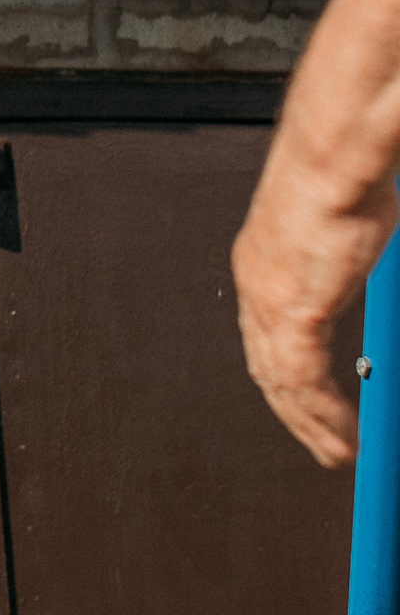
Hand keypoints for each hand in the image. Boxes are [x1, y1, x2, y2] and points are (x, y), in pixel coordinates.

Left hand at [233, 187, 384, 466]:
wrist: (333, 161)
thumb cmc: (343, 181)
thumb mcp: (341, 230)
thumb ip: (343, 263)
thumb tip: (358, 265)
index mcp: (262, 266)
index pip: (266, 338)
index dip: (284, 378)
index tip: (303, 405)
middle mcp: (256, 286)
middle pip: (268, 367)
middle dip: (293, 413)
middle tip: (321, 445)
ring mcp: (269, 300)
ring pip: (283, 383)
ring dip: (311, 424)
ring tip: (337, 454)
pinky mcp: (292, 310)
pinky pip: (304, 381)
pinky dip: (327, 414)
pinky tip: (344, 436)